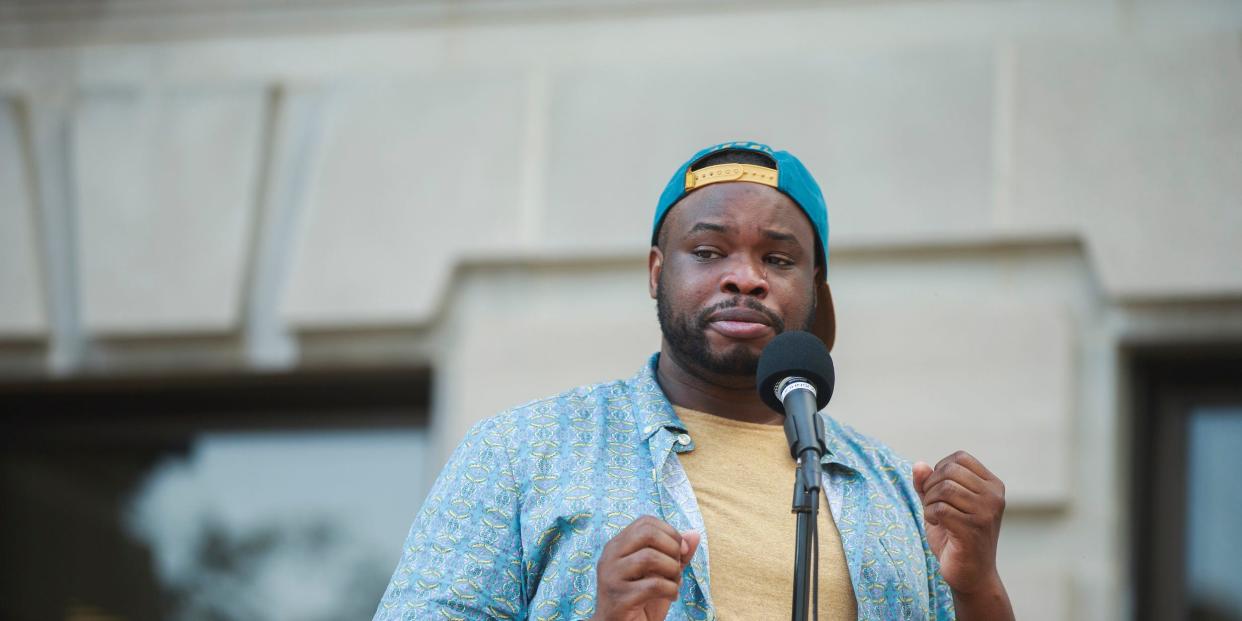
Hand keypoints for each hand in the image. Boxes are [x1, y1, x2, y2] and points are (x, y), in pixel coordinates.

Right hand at [591, 515, 699, 620]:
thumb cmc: (642, 601)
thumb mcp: (662, 574)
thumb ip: (676, 554)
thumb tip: (695, 534)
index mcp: (617, 546)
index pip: (645, 522)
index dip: (670, 532)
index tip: (681, 552)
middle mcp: (610, 557)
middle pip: (647, 533)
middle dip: (672, 548)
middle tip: (677, 567)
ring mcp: (611, 577)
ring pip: (649, 557)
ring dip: (672, 570)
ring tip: (674, 583)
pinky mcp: (619, 598)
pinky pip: (653, 585)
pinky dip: (671, 590)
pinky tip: (671, 597)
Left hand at [912, 451, 1005, 595]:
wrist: (970, 574)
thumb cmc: (955, 537)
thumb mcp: (940, 504)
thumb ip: (929, 484)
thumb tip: (918, 465)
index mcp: (992, 485)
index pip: (960, 458)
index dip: (940, 469)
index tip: (938, 490)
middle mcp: (994, 495)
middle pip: (950, 471)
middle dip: (931, 486)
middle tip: (932, 505)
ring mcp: (987, 512)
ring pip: (945, 488)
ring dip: (930, 502)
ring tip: (935, 516)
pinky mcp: (974, 528)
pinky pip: (940, 508)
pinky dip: (930, 515)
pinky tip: (938, 525)